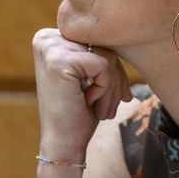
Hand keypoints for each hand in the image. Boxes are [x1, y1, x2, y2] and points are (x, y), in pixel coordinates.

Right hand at [32, 28, 132, 159]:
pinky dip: (105, 89)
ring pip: (107, 56)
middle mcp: (46, 38)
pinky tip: (89, 103)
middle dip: (115, 78)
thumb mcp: (90, 74)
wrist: (63, 143)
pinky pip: (104, 65)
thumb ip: (100, 51)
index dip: (112, 67)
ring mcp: (51, 48)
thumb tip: (132, 34)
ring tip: (101, 108)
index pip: (97, 40)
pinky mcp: (60, 60)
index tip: (114, 93)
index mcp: (50, 37)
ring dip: (112, 86)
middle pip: (103, 45)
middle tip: (111, 106)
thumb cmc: (80, 110)